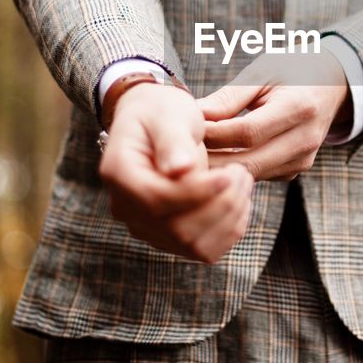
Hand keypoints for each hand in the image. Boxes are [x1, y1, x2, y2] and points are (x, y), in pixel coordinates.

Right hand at [98, 83, 253, 263]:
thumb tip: (179, 170)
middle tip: (243, 172)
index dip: (198, 192)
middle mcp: (126, 208)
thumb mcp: (169, 114)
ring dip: (230, 218)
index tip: (230, 174)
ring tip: (243, 182)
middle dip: (221, 205)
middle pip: (177, 229)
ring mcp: (146, 227)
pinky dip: (229, 230)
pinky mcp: (169, 236)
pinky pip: (204, 250)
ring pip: (194, 245)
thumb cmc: (162, 112)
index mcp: (119, 174)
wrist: (156, 123)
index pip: (157, 199)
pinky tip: (240, 201)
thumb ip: (173, 140)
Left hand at [199, 49, 351, 180]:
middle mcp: (304, 140)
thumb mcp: (262, 72)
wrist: (332, 84)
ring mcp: (302, 160)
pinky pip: (258, 176)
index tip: (184, 130)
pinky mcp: (295, 171)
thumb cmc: (293, 69)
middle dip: (210, 159)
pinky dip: (234, 170)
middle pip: (247, 162)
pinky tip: (213, 160)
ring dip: (218, 169)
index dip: (213, 134)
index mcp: (299, 108)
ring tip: (190, 158)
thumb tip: (193, 115)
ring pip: (250, 175)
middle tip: (179, 153)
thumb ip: (228, 97)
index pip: (247, 132)